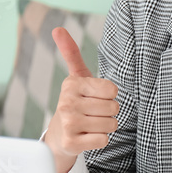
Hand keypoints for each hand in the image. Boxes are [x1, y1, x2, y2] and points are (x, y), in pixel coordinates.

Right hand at [43, 27, 119, 172]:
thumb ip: (71, 53)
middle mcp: (67, 102)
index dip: (109, 96)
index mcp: (72, 84)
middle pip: (114, 108)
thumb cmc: (75, 104)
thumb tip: (58, 29)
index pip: (112, 90)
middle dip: (108, 113)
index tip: (95, 98)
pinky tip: (86, 137)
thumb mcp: (76, 78)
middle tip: (92, 114)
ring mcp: (68, 123)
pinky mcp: (71, 143)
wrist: (58, 137)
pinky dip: (100, 140)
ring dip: (105, 127)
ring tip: (89, 125)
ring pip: (111, 125)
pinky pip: (104, 140)